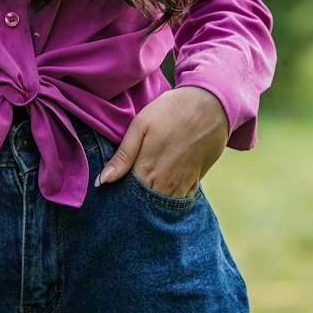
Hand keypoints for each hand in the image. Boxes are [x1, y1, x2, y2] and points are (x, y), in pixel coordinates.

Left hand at [96, 86, 229, 197]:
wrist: (210, 105)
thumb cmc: (171, 111)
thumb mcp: (141, 125)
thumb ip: (122, 156)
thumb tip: (102, 181)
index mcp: (146, 169)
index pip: (127, 196)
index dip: (119, 198)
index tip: (112, 194)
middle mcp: (165, 183)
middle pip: (145, 206)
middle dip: (134, 205)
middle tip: (125, 198)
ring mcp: (182, 185)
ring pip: (163, 207)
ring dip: (152, 205)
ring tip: (143, 195)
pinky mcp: (195, 182)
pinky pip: (180, 202)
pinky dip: (170, 201)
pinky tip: (162, 192)